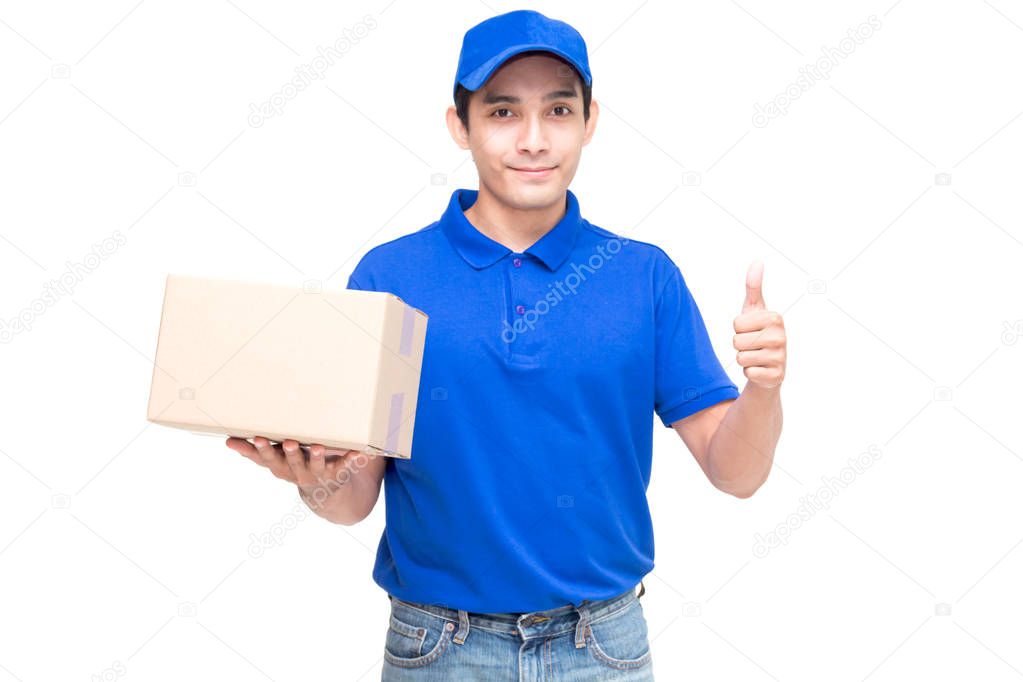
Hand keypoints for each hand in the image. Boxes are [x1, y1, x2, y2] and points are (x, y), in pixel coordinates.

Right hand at [225, 436, 360, 495]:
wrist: (328, 497)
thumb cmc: (297, 467)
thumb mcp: (275, 462)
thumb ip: (253, 452)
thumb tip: (227, 441)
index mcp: (280, 467)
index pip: (265, 459)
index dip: (260, 451)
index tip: (257, 438)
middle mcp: (296, 474)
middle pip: (289, 464)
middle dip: (287, 454)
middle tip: (287, 442)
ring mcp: (317, 476)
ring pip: (314, 467)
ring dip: (315, 457)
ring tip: (316, 446)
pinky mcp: (337, 475)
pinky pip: (345, 468)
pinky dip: (352, 460)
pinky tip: (359, 452)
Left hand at [732, 260, 785, 388]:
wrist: (769, 368)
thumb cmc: (758, 334)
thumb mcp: (754, 310)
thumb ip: (753, 287)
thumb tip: (757, 261)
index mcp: (775, 318)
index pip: (737, 324)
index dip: (739, 329)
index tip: (751, 330)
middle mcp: (781, 336)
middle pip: (736, 341)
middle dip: (740, 345)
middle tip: (754, 346)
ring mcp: (781, 357)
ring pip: (740, 357)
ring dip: (744, 359)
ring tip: (756, 357)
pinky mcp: (776, 376)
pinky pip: (748, 372)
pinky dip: (750, 373)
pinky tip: (761, 369)